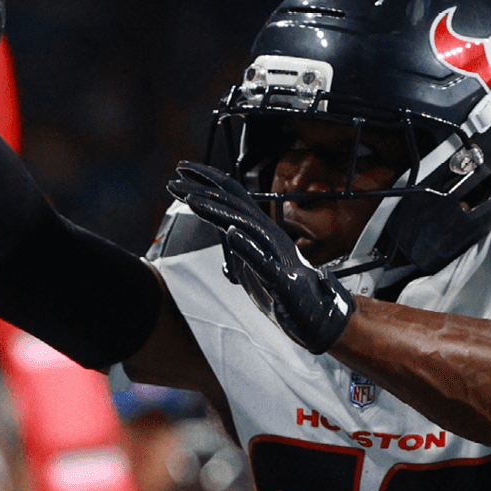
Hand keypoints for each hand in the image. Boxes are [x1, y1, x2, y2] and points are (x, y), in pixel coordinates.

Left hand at [165, 162, 355, 353]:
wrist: (316, 318)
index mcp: (261, 231)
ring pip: (244, 226)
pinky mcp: (281, 281)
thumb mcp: (253, 264)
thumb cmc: (284, 291)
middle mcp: (269, 236)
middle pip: (234, 204)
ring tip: (191, 201)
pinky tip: (233, 234)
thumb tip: (223, 230)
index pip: (232, 197)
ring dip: (216, 212)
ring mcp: (276, 257)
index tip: (181, 172)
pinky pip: (263, 261)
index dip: (207, 181)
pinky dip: (248, 246)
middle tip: (174, 180)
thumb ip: (239, 246)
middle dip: (202, 190)